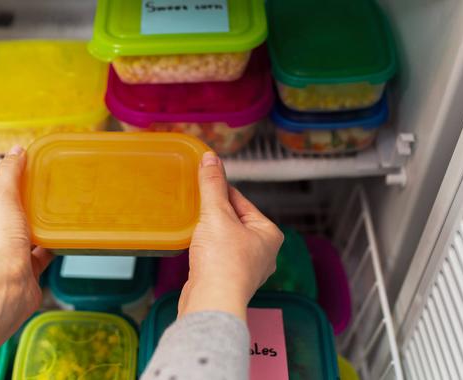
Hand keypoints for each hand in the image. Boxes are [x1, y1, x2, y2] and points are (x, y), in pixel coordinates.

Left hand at [0, 146, 53, 353]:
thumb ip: (9, 175)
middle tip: (47, 194)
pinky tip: (62, 236)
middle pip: (11, 218)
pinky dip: (51, 246)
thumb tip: (16, 151)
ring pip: (26, 237)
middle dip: (28, 208)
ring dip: (40, 228)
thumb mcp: (2, 200)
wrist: (4, 292)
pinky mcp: (25, 273)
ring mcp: (6, 259)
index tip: (29, 178)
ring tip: (58, 213)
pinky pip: (41, 255)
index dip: (10, 188)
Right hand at [179, 152, 282, 320]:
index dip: (219, 190)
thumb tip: (210, 158)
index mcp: (269, 234)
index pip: (241, 200)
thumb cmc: (222, 261)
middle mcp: (263, 252)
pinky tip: (194, 247)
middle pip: (233, 219)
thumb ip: (212, 185)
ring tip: (192, 226)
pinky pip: (217, 255)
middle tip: (194, 204)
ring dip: (208, 231)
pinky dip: (205, 248)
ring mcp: (247, 269)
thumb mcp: (216, 214)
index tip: (202, 180)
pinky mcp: (228, 280)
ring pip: (225, 238)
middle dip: (213, 212)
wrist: (212, 302)